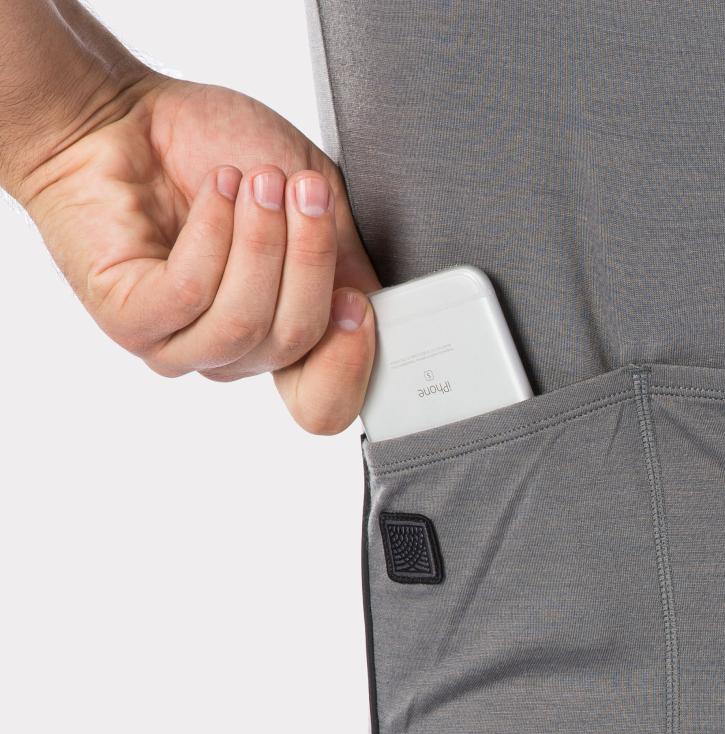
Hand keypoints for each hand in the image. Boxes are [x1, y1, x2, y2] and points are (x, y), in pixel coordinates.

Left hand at [12, 72, 379, 433]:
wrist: (124, 112)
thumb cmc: (214, 150)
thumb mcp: (317, 205)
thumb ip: (348, 264)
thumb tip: (379, 306)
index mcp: (279, 338)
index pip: (322, 406)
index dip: (349, 366)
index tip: (356, 299)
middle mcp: (229, 352)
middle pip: (295, 345)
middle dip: (309, 260)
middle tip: (304, 192)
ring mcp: (176, 342)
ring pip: (244, 324)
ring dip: (260, 243)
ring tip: (256, 181)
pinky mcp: (128, 319)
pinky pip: (191, 295)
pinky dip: (213, 234)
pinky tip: (218, 190)